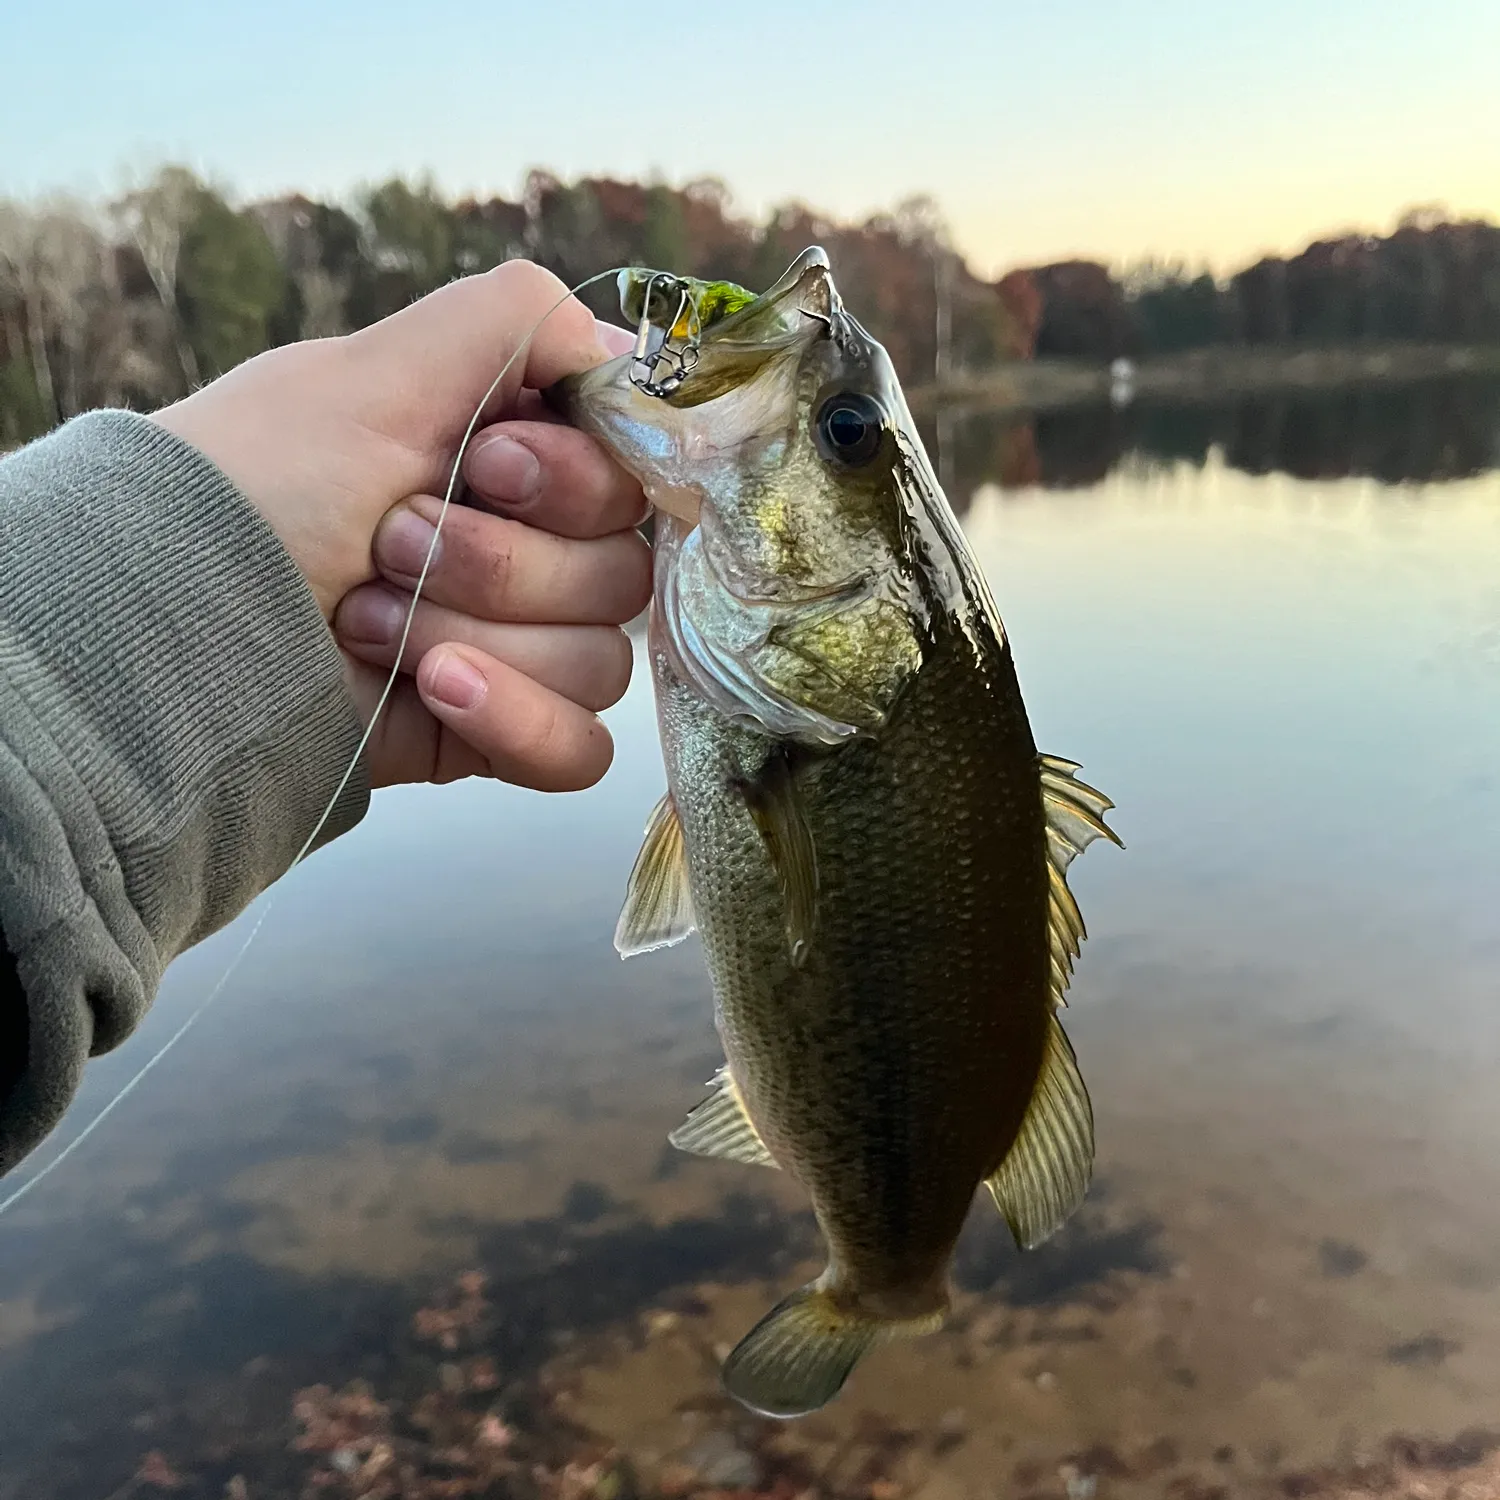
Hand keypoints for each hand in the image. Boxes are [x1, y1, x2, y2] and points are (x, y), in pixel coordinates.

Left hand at [149, 261, 650, 792]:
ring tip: (365, 618)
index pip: (631, 480)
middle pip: (620, 575)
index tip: (488, 466)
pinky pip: (579, 749)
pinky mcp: (498, 736)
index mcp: (511, 463)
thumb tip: (623, 350)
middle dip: (500, 563)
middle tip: (388, 541)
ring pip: (597, 661)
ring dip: (482, 635)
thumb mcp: (374, 375)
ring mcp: (517, 651)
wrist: (171, 630)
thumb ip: (514, 321)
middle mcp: (527, 553)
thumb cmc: (258, 489)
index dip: (576, 481)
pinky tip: (437, 692)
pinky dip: (518, 720)